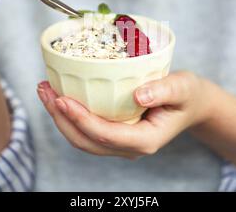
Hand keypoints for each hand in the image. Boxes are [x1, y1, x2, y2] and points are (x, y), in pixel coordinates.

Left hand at [37, 72, 213, 158]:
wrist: (191, 104)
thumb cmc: (187, 95)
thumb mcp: (182, 88)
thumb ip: (164, 91)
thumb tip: (139, 95)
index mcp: (146, 140)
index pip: (105, 135)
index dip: (81, 119)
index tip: (62, 99)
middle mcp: (130, 147)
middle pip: (86, 141)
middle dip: (61, 118)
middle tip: (44, 90)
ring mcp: (120, 143)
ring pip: (82, 138)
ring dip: (60, 117)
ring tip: (45, 91)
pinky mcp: (114, 134)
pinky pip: (86, 130)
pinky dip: (69, 115)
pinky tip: (59, 96)